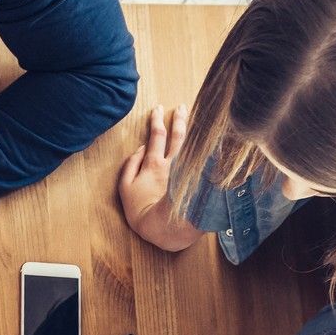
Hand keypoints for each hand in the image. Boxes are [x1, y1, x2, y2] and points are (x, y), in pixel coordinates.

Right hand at [118, 105, 205, 253]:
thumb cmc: (142, 211)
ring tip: (194, 118)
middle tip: (181, 107)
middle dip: (178, 119)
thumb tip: (140, 148)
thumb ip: (130, 165)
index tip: (158, 109)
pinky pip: (201, 159)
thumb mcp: (125, 188)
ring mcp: (186, 172)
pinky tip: (210, 141)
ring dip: (191, 129)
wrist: (164, 227)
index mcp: (154, 163)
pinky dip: (205, 147)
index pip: (157, 135)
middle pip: (177, 135)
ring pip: (191, 144)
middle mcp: (173, 163)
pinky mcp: (196, 182)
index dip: (156, 120)